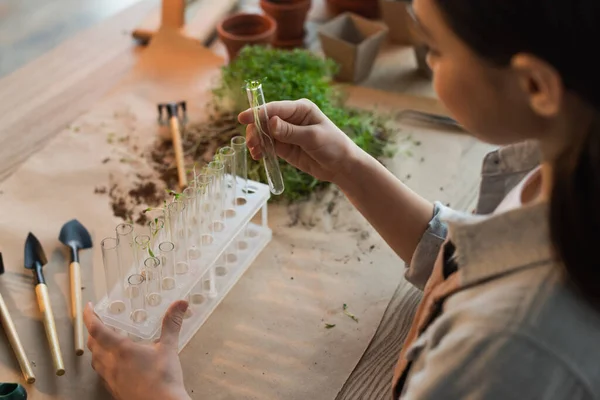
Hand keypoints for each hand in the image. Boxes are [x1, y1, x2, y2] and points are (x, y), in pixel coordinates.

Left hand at [84, 301, 190, 399]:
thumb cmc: (163, 378)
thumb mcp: (169, 348)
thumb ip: (172, 324)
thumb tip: (181, 303)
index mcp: (120, 350)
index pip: (96, 329)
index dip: (90, 316)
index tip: (89, 307)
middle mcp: (110, 364)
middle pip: (92, 344)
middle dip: (93, 332)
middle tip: (100, 323)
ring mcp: (110, 379)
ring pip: (95, 360)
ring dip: (97, 348)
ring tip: (106, 341)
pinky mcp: (114, 390)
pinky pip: (102, 373)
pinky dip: (103, 363)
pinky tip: (116, 364)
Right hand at [238, 99, 359, 183]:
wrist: (341, 166)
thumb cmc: (333, 146)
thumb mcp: (312, 138)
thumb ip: (290, 132)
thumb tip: (271, 123)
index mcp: (300, 109)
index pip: (274, 108)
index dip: (257, 112)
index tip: (243, 118)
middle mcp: (291, 118)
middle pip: (265, 120)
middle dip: (256, 130)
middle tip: (252, 143)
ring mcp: (286, 132)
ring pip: (264, 133)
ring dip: (256, 141)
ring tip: (255, 152)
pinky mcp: (284, 146)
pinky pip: (268, 145)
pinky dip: (261, 149)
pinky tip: (258, 156)